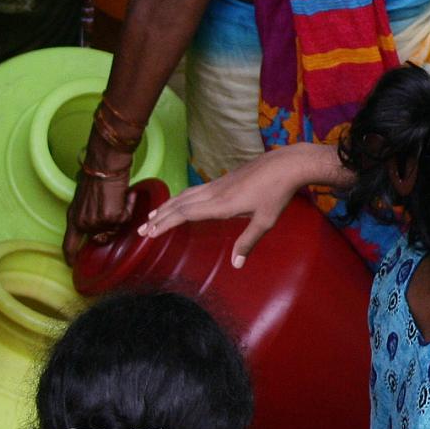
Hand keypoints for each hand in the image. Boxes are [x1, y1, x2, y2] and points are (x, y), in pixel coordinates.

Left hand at [63, 151, 137, 261]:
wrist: (105, 164)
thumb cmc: (95, 175)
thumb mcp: (83, 199)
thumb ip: (87, 215)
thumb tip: (100, 226)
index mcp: (73, 218)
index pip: (68, 244)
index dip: (70, 257)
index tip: (71, 264)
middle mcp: (83, 223)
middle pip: (101, 236)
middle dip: (111, 225)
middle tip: (114, 208)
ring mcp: (98, 221)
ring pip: (116, 228)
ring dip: (121, 214)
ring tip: (118, 196)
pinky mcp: (112, 217)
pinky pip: (126, 218)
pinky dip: (129, 207)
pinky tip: (125, 195)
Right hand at [137, 147, 319, 265]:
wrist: (288, 164)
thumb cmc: (278, 193)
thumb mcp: (265, 221)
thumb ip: (248, 242)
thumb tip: (235, 265)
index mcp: (221, 204)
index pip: (185, 214)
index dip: (165, 224)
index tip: (149, 233)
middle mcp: (215, 192)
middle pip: (180, 204)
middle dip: (160, 217)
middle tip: (141, 229)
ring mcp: (219, 183)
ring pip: (186, 195)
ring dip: (168, 206)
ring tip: (154, 216)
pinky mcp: (225, 178)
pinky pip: (195, 190)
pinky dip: (181, 198)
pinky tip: (181, 202)